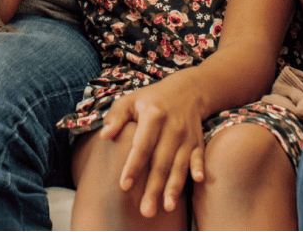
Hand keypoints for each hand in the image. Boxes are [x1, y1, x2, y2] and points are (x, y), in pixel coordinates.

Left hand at [100, 74, 206, 217]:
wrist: (187, 90)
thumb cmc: (151, 99)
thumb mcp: (130, 100)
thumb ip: (116, 117)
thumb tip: (104, 136)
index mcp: (153, 116)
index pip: (141, 146)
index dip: (133, 166)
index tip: (124, 186)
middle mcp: (171, 127)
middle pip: (161, 162)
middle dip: (154, 188)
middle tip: (146, 211)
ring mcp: (186, 136)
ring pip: (179, 165)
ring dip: (173, 187)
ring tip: (166, 207)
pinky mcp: (198, 142)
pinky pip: (199, 157)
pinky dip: (198, 168)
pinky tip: (197, 181)